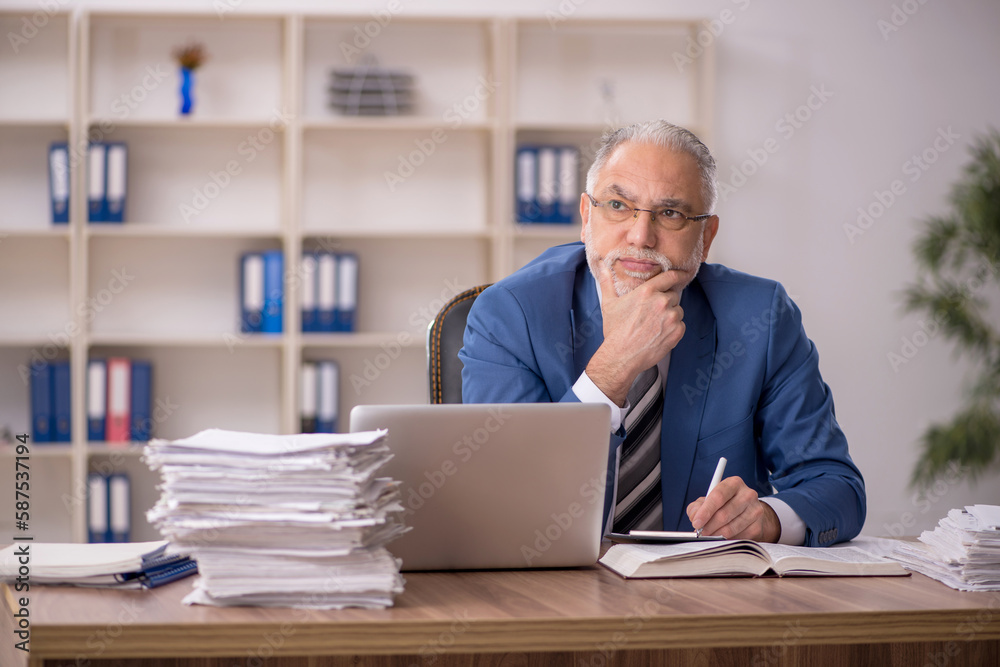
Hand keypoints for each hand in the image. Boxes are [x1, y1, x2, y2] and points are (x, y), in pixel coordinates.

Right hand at [586, 261, 686, 404]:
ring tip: (654, 327)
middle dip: (666, 303)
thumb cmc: (615, 330)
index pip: (669, 277)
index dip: (678, 274)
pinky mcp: (677, 332)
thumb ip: (607, 283)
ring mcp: (671, 317)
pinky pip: (681, 326)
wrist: (622, 356)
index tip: (683, 274)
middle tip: (653, 315)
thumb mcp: (609, 304)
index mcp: (647, 291)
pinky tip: (659, 335)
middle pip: (673, 296)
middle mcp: (661, 302)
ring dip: (670, 316)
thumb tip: (602, 267)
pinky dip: (673, 330)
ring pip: (678, 311)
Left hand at [686, 477, 781, 542]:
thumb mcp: (708, 500)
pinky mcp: (758, 526)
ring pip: (731, 528)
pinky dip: (727, 540)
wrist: (749, 512)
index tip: (696, 523)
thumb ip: (697, 507)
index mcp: (734, 483)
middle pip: (724, 514)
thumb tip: (694, 518)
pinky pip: (738, 537)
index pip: (718, 496)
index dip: (705, 511)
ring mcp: (755, 510)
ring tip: (709, 536)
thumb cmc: (725, 504)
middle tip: (700, 533)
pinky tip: (722, 538)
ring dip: (716, 535)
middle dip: (709, 526)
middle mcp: (747, 494)